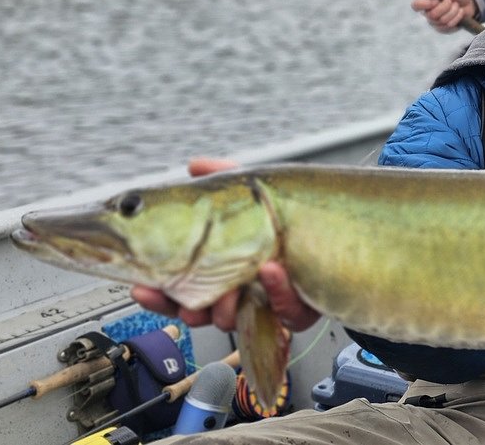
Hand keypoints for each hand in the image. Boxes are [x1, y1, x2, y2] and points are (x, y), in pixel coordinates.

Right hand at [130, 159, 321, 332]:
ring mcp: (269, 303)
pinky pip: (287, 313)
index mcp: (220, 269)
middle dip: (185, 309)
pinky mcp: (299, 310)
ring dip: (227, 305)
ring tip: (229, 286)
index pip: (180, 287)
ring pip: (238, 320)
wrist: (341, 227)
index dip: (160, 293)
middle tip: (182, 300)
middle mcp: (240, 291)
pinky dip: (278, 291)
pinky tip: (272, 270)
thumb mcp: (254, 192)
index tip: (144, 288)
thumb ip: (224, 179)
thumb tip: (195, 165)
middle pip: (201, 312)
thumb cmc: (291, 214)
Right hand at [412, 0, 477, 32]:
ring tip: (456, 5)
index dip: (424, 4)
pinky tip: (459, 13)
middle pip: (431, 15)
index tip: (435, 0)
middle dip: (445, 6)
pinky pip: (449, 26)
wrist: (469, 1)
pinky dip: (457, 17)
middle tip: (450, 0)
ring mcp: (436, 23)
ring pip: (442, 20)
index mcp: (426, 1)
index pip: (415, 5)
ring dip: (453, 10)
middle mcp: (428, 13)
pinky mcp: (444, 29)